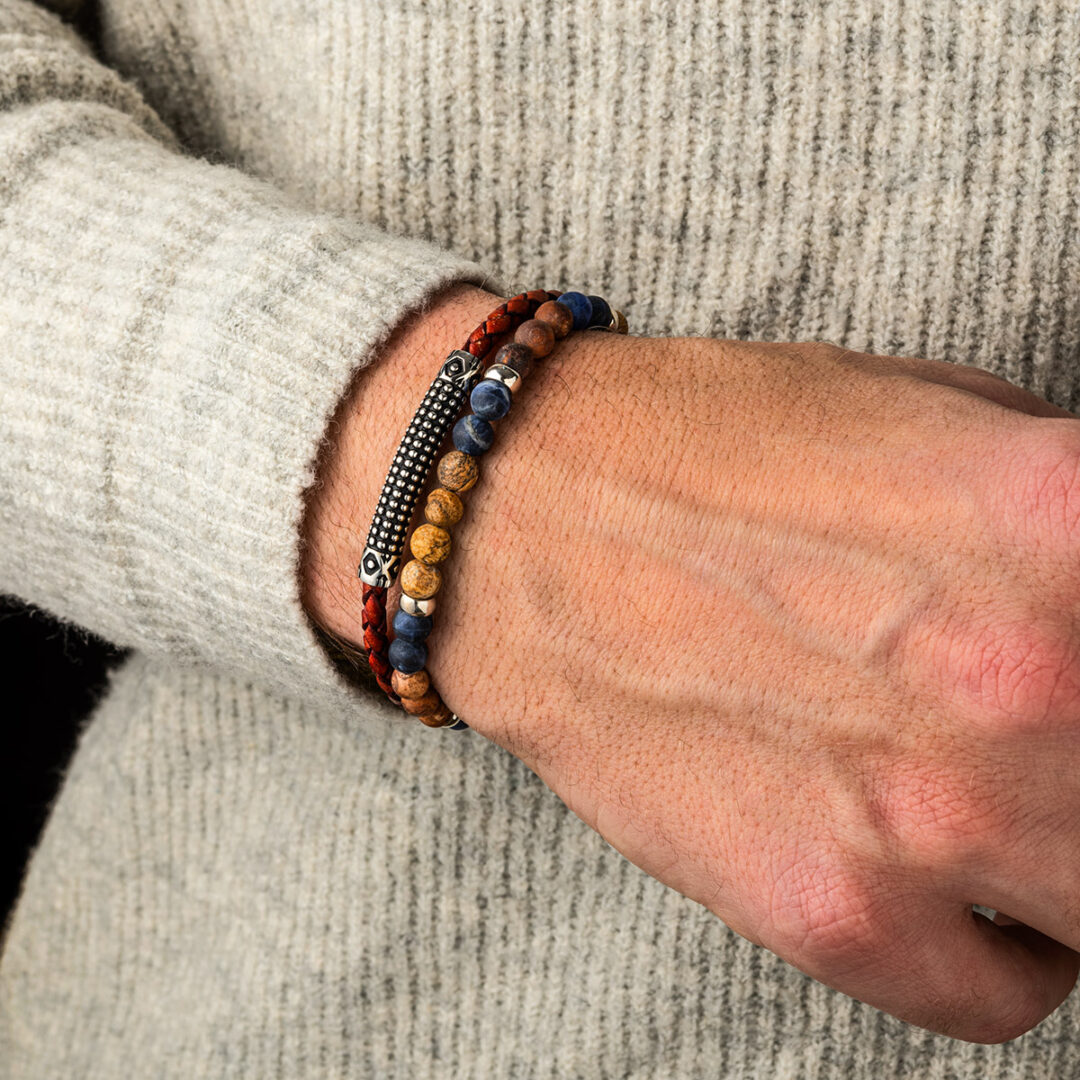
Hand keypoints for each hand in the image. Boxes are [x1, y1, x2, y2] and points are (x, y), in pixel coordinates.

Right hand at [304, 284, 1079, 1042]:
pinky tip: (934, 856)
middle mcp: (1020, 680)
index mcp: (1061, 520)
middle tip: (1050, 724)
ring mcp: (927, 818)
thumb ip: (1070, 513)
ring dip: (1074, 853)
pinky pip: (1010, 989)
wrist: (521, 522)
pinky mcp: (830, 912)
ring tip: (1008, 792)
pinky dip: (1001, 937)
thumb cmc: (708, 451)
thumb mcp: (929, 412)